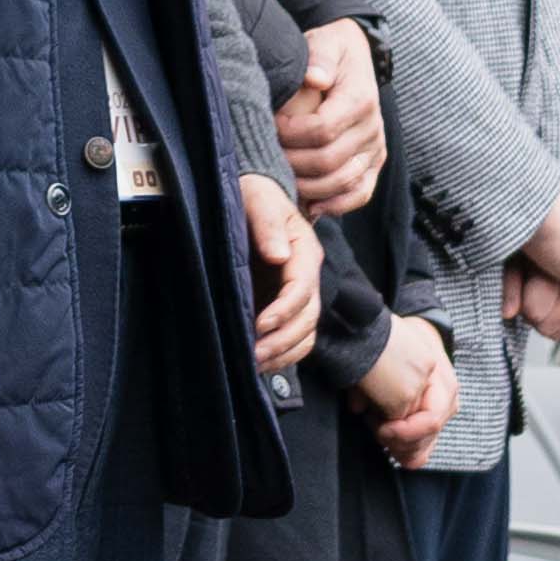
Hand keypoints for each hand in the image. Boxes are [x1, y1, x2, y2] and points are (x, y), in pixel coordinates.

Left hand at [245, 185, 321, 378]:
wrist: (252, 200)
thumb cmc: (255, 197)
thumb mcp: (259, 200)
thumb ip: (267, 224)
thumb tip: (278, 256)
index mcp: (305, 252)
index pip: (302, 289)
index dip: (284, 310)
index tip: (260, 324)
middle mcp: (308, 277)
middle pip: (308, 318)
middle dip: (282, 340)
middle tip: (253, 353)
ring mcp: (298, 295)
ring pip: (306, 334)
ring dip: (284, 353)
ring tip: (255, 363)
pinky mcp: (286, 308)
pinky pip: (298, 339)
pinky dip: (285, 355)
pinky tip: (262, 363)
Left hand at [276, 15, 380, 220]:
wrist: (353, 58)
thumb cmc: (331, 52)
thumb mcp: (325, 42)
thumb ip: (320, 57)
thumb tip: (315, 77)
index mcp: (360, 99)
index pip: (323, 129)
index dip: (291, 134)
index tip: (270, 126)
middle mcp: (372, 128)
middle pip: (329, 160)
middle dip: (292, 163)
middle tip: (267, 156)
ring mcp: (375, 149)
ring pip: (343, 182)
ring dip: (308, 187)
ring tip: (281, 179)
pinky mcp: (374, 163)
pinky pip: (361, 193)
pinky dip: (337, 205)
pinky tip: (311, 207)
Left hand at [362, 312, 456, 465]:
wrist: (417, 334)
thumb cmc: (402, 341)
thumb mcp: (388, 350)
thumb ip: (371, 378)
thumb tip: (358, 407)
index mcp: (443, 385)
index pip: (430, 422)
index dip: (400, 430)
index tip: (374, 421)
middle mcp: (448, 403)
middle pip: (424, 441)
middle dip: (393, 439)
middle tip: (372, 422)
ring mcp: (441, 416)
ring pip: (422, 452)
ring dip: (395, 446)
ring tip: (377, 426)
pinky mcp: (432, 424)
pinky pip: (421, 451)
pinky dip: (402, 452)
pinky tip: (386, 439)